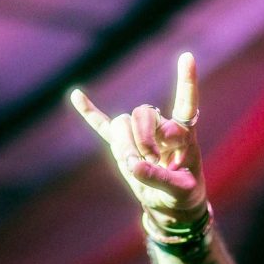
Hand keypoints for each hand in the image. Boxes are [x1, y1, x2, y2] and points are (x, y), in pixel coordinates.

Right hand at [70, 52, 206, 227]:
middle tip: (150, 161)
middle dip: (142, 138)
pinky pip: (103, 125)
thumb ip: (159, 178)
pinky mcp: (123, 145)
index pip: (186, 102)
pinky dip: (90, 113)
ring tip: (134, 165)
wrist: (170, 206)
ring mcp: (140, 134)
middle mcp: (161, 126)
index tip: (187, 57)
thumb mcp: (178, 191)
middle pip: (143, 113)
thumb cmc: (182, 196)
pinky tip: (76, 95)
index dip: (186, 81)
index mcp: (183, 133)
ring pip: (123, 121)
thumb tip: (132, 164)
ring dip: (124, 144)